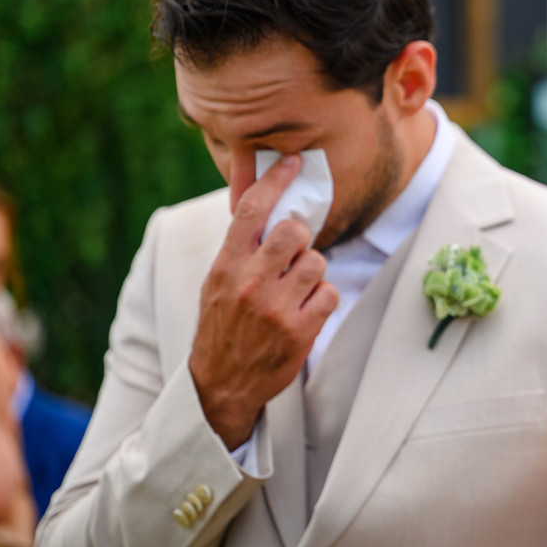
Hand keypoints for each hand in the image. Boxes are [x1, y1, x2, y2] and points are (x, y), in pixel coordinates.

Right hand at [189, 155, 338, 448]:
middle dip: (301, 238)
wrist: (220, 383)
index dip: (274, 180)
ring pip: (317, 261)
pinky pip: (328, 293)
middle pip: (294, 231)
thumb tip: (261, 204)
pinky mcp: (299, 330)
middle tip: (293, 254)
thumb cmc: (222, 326)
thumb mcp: (217, 283)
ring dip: (313, 271)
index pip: (250, 210)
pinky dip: (322, 299)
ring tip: (296, 288)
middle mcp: (249, 283)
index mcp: (225, 266)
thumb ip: (239, 248)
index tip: (292, 162)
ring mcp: (275, 307)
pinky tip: (306, 310)